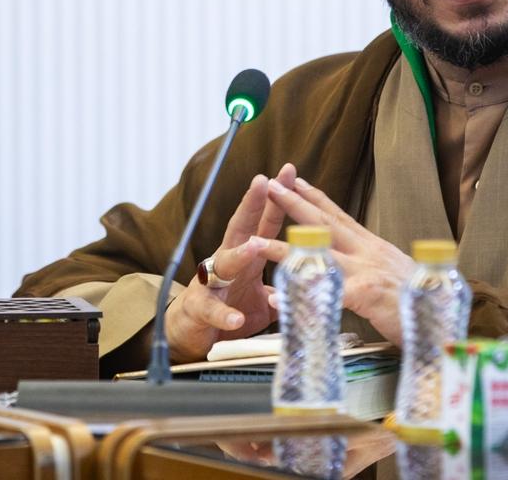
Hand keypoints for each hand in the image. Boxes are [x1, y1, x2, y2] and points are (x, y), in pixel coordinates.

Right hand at [165, 163, 298, 362]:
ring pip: (224, 263)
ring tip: (255, 246)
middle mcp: (227, 261)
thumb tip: (316, 281)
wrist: (191, 332)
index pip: (263, 223)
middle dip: (252, 205)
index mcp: (245, 255)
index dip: (276, 200)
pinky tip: (236, 318)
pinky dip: (225, 314)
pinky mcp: (199, 308)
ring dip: (240, 254)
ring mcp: (211, 283)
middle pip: (240, 228)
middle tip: (264, 182)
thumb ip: (284, 287)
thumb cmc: (229, 306)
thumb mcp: (262, 297)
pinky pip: (212, 309)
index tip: (288, 173)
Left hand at [260, 175, 415, 344]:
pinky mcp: (365, 294)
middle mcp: (367, 252)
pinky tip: (276, 295)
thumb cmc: (421, 303)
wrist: (449, 319)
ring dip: (283, 247)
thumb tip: (365, 263)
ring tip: (255, 241)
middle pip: (324, 223)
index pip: (340, 216)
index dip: (317, 199)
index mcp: (373, 247)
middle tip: (270, 185)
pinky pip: (324, 293)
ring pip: (317, 253)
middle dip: (295, 203)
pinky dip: (298, 294)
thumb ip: (375, 267)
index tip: (297, 181)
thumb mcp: (396, 275)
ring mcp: (366, 270)